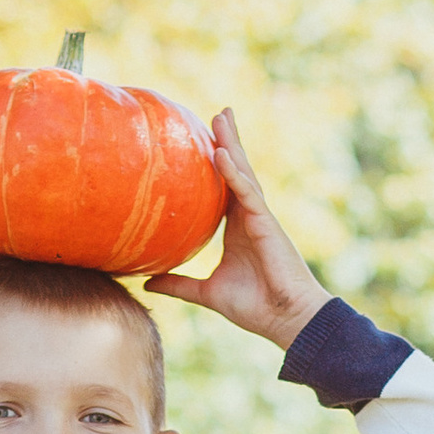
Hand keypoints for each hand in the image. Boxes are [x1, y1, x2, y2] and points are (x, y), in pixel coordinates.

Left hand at [149, 111, 325, 348]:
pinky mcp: (267, 225)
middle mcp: (250, 217)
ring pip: (244, 174)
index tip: (202, 140)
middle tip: (218, 112)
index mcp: (237, 228)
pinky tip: (222, 155)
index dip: (216, 162)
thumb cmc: (255, 307)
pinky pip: (248, 194)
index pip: (224, 187)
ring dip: (232, 145)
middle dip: (228, 141)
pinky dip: (235, 175)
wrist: (286, 320)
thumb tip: (147, 282)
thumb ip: (179, 284)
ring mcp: (260, 218)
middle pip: (237, 171)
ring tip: (221, 117)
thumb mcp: (207, 293)